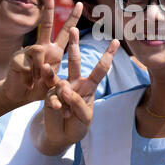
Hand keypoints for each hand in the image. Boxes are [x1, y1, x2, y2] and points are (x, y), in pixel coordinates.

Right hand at [0, 0, 82, 107]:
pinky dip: (29, 77)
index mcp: (54, 51)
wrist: (20, 95)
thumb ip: (53, 75)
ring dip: (40, 70)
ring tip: (36, 81)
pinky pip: (26, 64)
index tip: (80, 3)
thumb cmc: (39, 87)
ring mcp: (27, 51)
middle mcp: (41, 47)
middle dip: (47, 8)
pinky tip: (27, 82)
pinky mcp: (16, 58)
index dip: (72, 18)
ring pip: (38, 51)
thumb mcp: (53, 82)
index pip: (65, 32)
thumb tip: (44, 66)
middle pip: (46, 24)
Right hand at [42, 27, 119, 146]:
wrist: (61, 136)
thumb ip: (78, 102)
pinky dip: (56, 104)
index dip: (107, 55)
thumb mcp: (84, 116)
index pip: (100, 68)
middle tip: (73, 28)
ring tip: (63, 89)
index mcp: (89, 85)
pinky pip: (52, 94)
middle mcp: (75, 83)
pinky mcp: (48, 95)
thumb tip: (64, 88)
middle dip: (74, 44)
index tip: (116, 41)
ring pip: (59, 77)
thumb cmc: (78, 125)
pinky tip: (59, 110)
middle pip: (75, 60)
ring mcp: (61, 88)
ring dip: (59, 82)